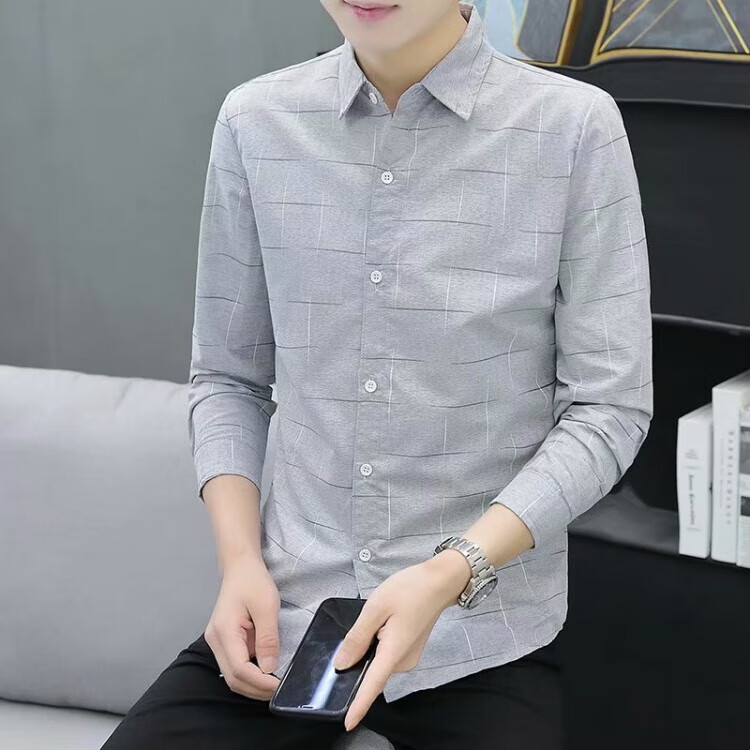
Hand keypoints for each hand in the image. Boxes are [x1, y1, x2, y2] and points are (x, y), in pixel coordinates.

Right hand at [204, 551, 281, 700]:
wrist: (241, 566)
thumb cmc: (253, 581)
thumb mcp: (267, 606)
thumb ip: (268, 638)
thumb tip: (269, 667)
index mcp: (224, 631)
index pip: (239, 669)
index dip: (260, 682)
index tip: (279, 686)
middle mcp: (215, 640)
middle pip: (232, 678)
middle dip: (255, 689)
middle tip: (279, 691)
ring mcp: (217, 641)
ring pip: (231, 674)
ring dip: (252, 684)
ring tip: (274, 684)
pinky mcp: (224, 640)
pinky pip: (234, 664)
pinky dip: (249, 673)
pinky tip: (265, 672)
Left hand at [332, 550, 471, 730]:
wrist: (440, 580)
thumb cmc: (411, 589)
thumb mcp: (377, 606)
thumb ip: (358, 636)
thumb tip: (342, 662)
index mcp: (395, 651)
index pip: (373, 685)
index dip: (359, 705)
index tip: (347, 723)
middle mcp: (404, 661)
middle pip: (372, 669)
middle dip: (361, 653)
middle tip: (370, 620)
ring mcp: (409, 657)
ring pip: (379, 659)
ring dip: (371, 645)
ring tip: (382, 615)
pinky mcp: (409, 650)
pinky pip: (387, 653)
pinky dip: (380, 642)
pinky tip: (386, 620)